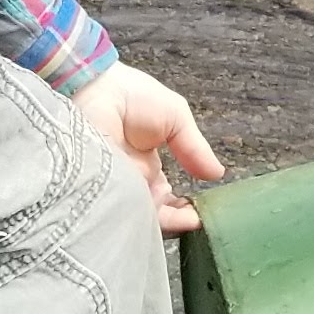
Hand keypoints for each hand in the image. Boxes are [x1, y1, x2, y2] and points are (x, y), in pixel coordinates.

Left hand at [71, 60, 224, 233]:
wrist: (95, 90)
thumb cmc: (133, 98)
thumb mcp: (175, 118)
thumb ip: (195, 149)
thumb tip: (218, 174)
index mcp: (146, 166)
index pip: (166, 197)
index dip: (183, 208)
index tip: (200, 215)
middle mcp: (130, 182)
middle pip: (153, 213)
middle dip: (175, 221)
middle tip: (196, 223)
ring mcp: (114, 189)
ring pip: (138, 217)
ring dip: (162, 221)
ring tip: (185, 220)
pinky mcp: (99, 193)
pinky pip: (120, 213)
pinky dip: (139, 218)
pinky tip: (158, 214)